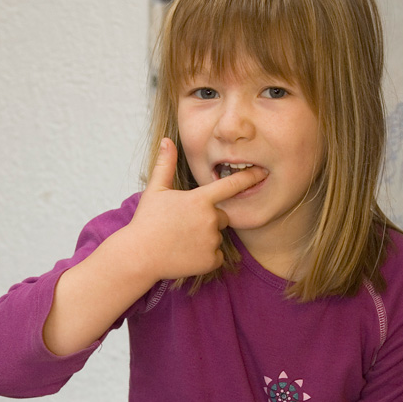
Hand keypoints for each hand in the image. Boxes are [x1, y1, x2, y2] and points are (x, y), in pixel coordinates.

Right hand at [130, 137, 266, 281]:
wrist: (139, 256)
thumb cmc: (146, 222)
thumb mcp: (155, 190)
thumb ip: (165, 165)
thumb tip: (166, 140)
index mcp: (200, 200)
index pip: (231, 185)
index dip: (249, 178)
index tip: (262, 172)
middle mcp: (210, 219)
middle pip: (223, 216)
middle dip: (209, 219)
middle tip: (185, 226)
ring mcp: (211, 241)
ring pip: (217, 237)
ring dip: (206, 238)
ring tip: (182, 241)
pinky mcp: (210, 260)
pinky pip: (216, 256)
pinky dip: (205, 256)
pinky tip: (186, 254)